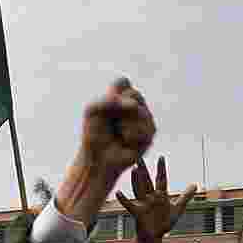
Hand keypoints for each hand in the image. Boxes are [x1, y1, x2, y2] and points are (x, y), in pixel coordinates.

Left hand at [54, 78, 156, 225]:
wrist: (98, 159)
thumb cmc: (93, 135)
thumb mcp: (92, 112)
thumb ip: (107, 100)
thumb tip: (132, 105)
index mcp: (119, 98)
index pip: (122, 83)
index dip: (116, 92)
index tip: (107, 105)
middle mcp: (133, 106)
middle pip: (134, 94)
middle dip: (119, 108)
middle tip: (110, 122)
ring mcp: (144, 118)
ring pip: (140, 111)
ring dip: (125, 124)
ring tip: (118, 134)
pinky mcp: (150, 133)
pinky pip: (145, 127)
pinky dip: (132, 134)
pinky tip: (126, 141)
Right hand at [116, 157, 196, 242]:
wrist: (156, 236)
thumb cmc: (164, 222)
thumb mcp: (178, 208)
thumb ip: (186, 196)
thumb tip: (195, 184)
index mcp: (160, 195)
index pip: (161, 179)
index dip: (162, 169)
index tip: (161, 157)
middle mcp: (151, 197)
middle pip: (147, 181)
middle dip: (145, 170)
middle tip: (140, 157)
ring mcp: (143, 204)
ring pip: (140, 189)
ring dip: (137, 180)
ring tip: (135, 170)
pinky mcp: (138, 213)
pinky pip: (129, 205)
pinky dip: (124, 199)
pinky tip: (118, 193)